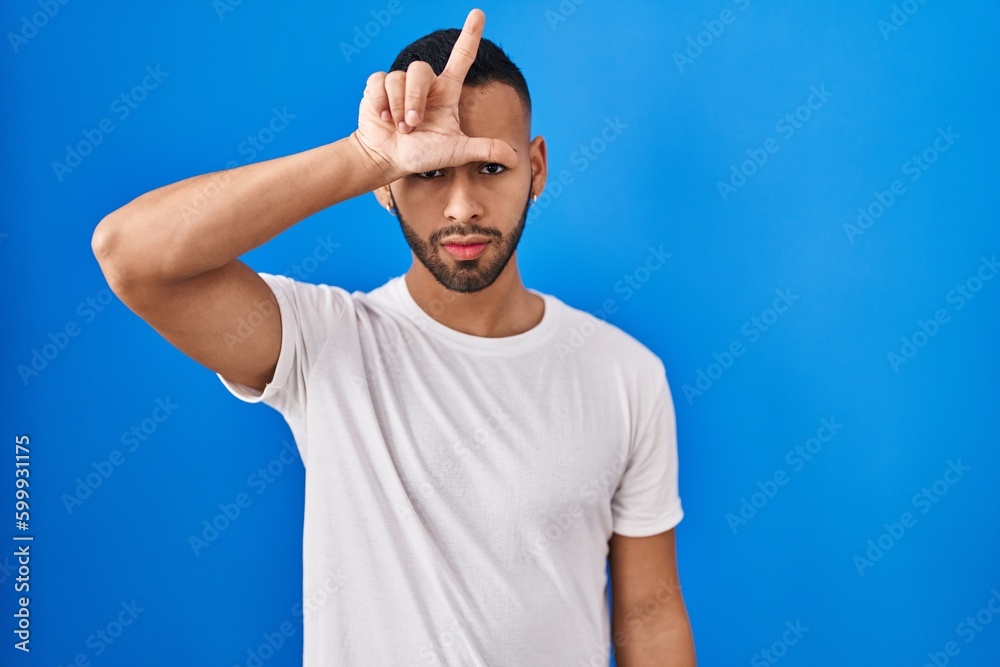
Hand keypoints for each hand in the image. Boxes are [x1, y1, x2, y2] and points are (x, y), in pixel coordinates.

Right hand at [351, 8, 518, 181]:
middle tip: (413, 125)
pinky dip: (381, 104)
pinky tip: (383, 118)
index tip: (479, 13)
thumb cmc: (422, 155)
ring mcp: (400, 84)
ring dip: (398, 107)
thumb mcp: (457, 151)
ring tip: (400, 127)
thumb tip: (515, 159)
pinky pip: (379, 82)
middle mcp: (425, 84)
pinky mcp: (378, 87)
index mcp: (445, 92)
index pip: (462, 58)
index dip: (470, 35)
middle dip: (414, 100)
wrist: (388, 160)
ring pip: (398, 78)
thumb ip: (485, 149)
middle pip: (420, 69)